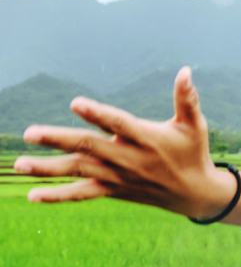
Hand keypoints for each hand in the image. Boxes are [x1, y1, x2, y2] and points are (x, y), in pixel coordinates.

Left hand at [14, 67, 234, 217]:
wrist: (195, 195)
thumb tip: (185, 70)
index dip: (97, 114)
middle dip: (58, 140)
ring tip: (19, 164)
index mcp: (146, 139)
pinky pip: (81, 194)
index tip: (76, 103)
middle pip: (88, 148)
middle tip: (30, 132)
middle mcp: (127, 160)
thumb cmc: (193, 152)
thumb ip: (187, 98)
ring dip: (47, 169)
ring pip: (78, 172)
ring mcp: (117, 178)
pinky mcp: (112, 190)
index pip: (118, 124)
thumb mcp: (194, 124)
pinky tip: (32, 195)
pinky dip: (57, 196)